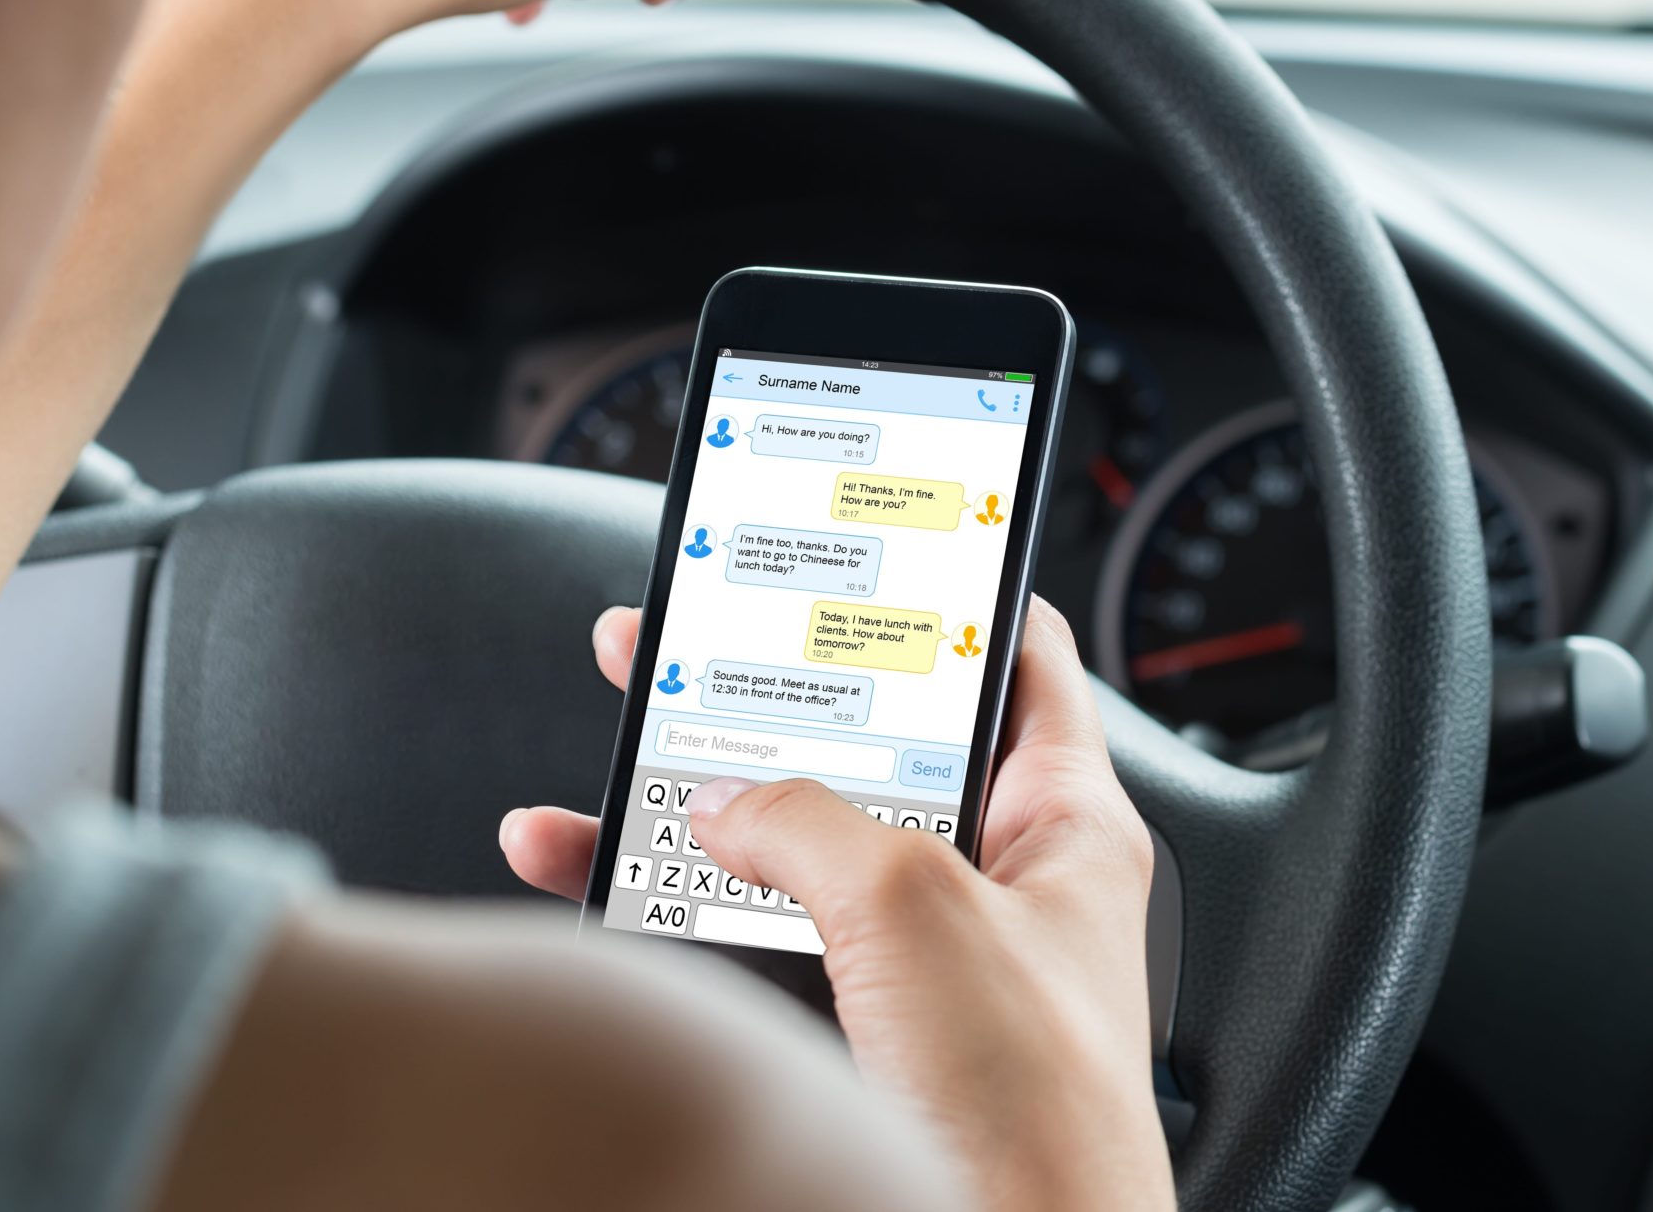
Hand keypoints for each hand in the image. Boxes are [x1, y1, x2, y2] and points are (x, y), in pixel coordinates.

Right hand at [503, 600, 1174, 1211]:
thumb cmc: (1034, 1112)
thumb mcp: (916, 908)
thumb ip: (812, 821)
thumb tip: (729, 799)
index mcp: (1062, 821)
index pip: (1016, 657)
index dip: (949, 588)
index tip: (872, 540)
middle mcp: (994, 878)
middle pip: (874, 742)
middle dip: (771, 682)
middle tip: (694, 626)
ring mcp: (922, 955)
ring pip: (794, 840)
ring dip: (696, 791)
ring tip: (620, 728)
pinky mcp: (856, 1028)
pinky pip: (750, 934)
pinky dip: (666, 900)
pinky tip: (590, 863)